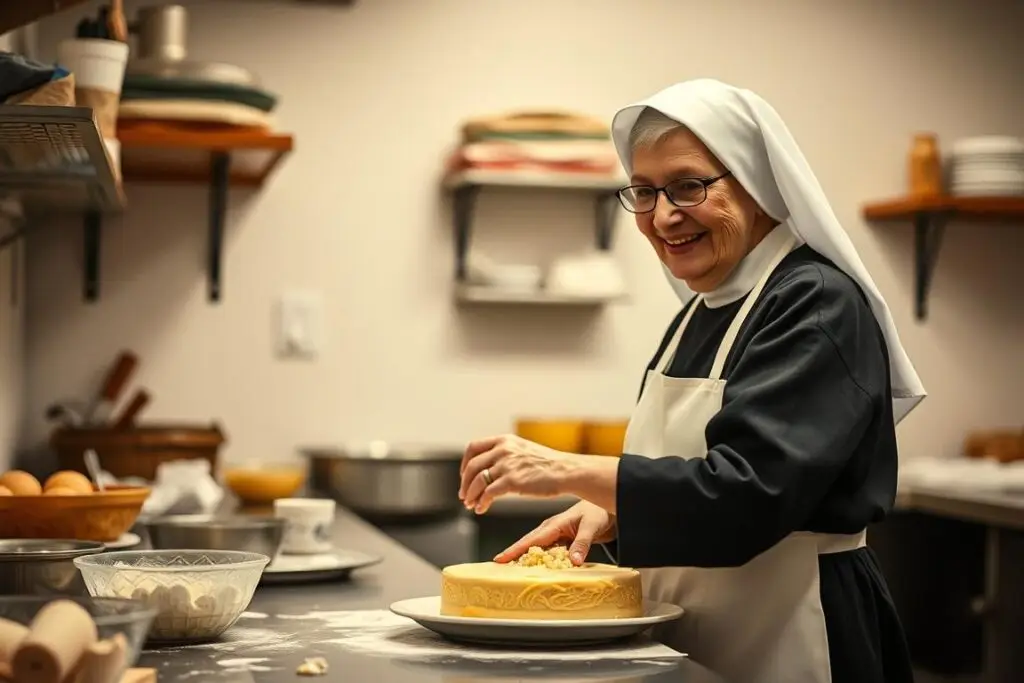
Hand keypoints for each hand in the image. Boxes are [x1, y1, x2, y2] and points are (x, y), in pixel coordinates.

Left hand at [459, 434, 580, 513]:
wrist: (566, 471)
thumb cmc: (548, 465)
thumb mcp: (523, 450)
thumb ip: (506, 454)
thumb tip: (489, 468)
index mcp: (505, 440)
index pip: (473, 447)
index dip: (464, 463)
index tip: (464, 475)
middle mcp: (503, 450)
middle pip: (472, 466)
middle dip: (464, 483)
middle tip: (463, 495)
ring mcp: (507, 465)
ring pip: (477, 481)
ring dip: (470, 495)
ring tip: (470, 504)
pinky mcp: (512, 481)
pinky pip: (488, 494)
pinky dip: (481, 503)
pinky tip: (481, 509)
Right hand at [494, 501, 616, 565]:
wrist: (609, 508)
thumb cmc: (599, 512)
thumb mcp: (592, 527)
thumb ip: (582, 544)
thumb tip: (573, 561)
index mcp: (555, 524)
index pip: (531, 539)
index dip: (515, 550)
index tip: (500, 559)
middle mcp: (552, 529)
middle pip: (528, 544)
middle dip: (512, 554)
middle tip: (497, 567)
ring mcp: (556, 535)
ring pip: (536, 549)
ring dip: (524, 558)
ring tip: (510, 570)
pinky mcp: (561, 541)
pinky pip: (547, 553)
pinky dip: (540, 560)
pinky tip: (534, 569)